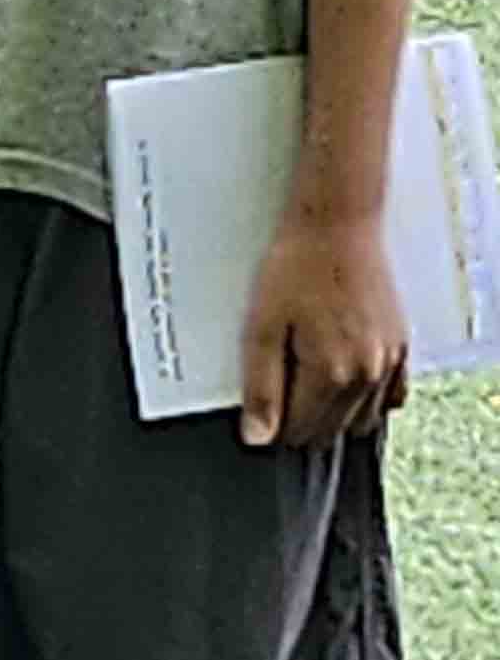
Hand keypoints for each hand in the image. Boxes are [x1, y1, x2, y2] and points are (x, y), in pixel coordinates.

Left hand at [240, 211, 408, 451]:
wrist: (337, 222)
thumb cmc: (296, 266)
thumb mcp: (262, 326)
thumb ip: (261, 387)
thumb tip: (258, 437)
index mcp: (331, 374)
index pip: (301, 431)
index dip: (275, 425)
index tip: (262, 407)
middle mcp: (368, 375)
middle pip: (332, 430)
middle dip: (303, 422)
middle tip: (281, 389)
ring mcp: (390, 361)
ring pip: (364, 419)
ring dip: (336, 414)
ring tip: (309, 381)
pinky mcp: (401, 346)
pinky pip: (392, 396)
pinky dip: (369, 399)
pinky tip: (344, 379)